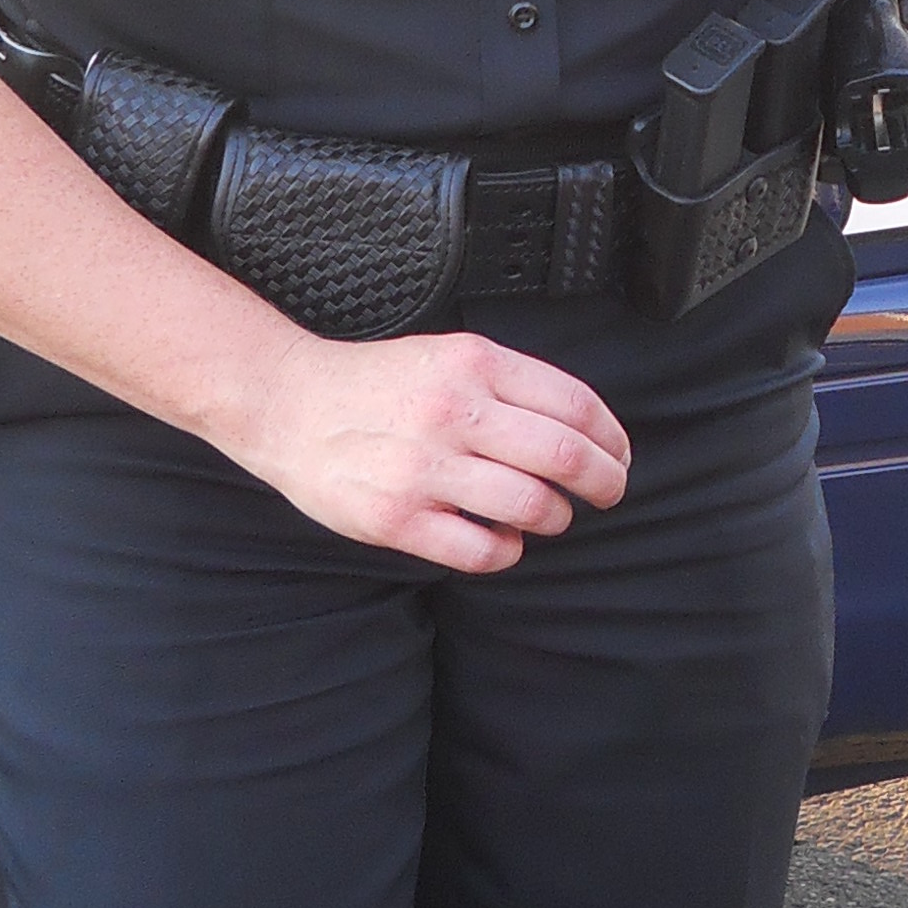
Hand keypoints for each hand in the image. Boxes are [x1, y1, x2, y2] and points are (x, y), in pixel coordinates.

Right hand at [217, 326, 631, 568]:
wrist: (287, 405)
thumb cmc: (375, 384)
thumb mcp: (447, 355)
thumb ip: (509, 383)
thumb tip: (583, 427)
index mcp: (474, 364)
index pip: (576, 404)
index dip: (613, 438)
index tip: (619, 456)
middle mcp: (453, 413)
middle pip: (565, 457)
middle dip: (604, 483)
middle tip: (608, 493)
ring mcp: (424, 469)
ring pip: (531, 507)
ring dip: (555, 518)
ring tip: (548, 516)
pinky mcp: (398, 519)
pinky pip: (482, 551)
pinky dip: (507, 551)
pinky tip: (501, 540)